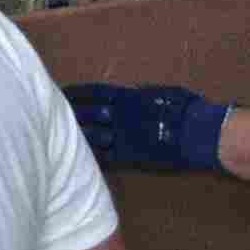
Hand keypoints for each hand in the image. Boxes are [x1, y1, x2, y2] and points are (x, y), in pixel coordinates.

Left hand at [65, 83, 232, 171]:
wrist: (201, 134)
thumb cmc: (186, 109)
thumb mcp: (162, 92)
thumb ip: (140, 93)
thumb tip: (127, 93)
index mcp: (129, 97)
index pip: (95, 93)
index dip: (78, 93)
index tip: (63, 91)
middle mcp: (121, 116)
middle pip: (87, 114)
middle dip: (69, 113)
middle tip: (48, 113)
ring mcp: (124, 138)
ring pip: (91, 136)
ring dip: (73, 136)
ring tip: (54, 136)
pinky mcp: (130, 157)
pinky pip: (104, 157)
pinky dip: (90, 157)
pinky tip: (75, 158)